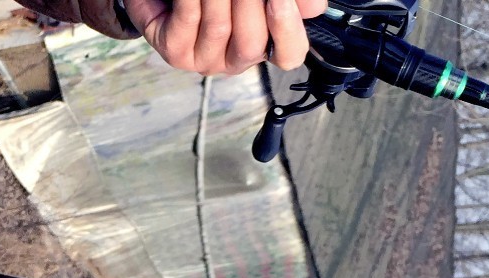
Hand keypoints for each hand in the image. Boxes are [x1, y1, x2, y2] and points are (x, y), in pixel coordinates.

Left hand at [123, 0, 327, 74]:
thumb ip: (289, 1)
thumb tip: (314, 7)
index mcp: (264, 46)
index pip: (288, 54)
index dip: (288, 29)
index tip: (280, 1)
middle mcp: (234, 60)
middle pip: (252, 44)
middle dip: (251, 5)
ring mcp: (203, 60)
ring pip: (219, 29)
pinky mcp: (174, 52)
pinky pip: (188, 20)